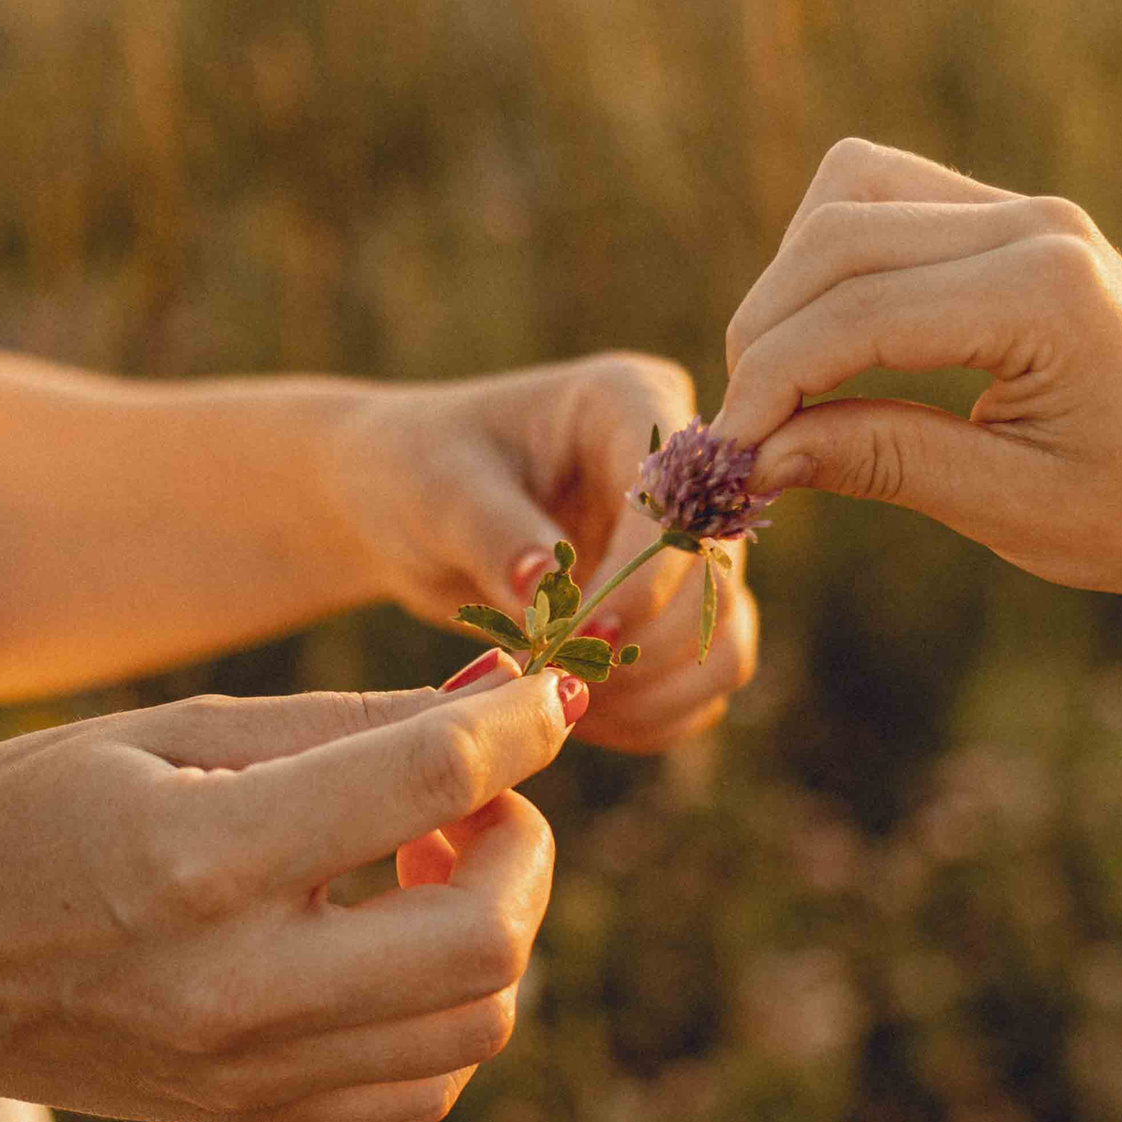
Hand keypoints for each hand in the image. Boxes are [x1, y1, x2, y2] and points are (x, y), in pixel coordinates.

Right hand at [0, 675, 576, 1121]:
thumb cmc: (24, 814)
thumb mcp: (165, 729)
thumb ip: (340, 726)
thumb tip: (498, 707)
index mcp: (197, 859)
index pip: (425, 785)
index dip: (516, 728)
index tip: (546, 698)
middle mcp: (235, 986)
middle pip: (486, 936)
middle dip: (521, 842)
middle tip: (472, 795)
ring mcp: (248, 1071)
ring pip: (477, 1020)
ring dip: (495, 926)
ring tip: (426, 863)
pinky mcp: (255, 1116)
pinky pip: (424, 1084)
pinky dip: (450, 1008)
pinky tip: (394, 940)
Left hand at [341, 357, 759, 750]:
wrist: (398, 506)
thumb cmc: (411, 470)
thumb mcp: (436, 488)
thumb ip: (493, 531)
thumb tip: (547, 591)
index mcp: (630, 405)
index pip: (678, 501)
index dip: (643, 579)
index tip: (579, 638)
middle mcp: (678, 475)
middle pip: (716, 578)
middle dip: (642, 646)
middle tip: (553, 679)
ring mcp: (682, 549)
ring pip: (723, 639)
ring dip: (656, 692)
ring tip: (565, 702)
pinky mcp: (670, 611)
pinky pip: (698, 682)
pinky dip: (651, 717)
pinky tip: (578, 715)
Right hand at [714, 140, 1121, 624]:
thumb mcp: (1005, 506)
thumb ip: (877, 461)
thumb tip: (752, 455)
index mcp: (1046, 294)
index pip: (854, 312)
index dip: (767, 384)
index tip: (724, 461)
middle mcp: (1038, 226)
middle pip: (836, 234)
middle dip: (765, 332)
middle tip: (742, 432)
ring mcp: (1030, 213)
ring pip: (852, 193)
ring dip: (793, 282)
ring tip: (782, 387)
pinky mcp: (1018, 223)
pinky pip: (890, 203)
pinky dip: (837, 265)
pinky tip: (831, 348)